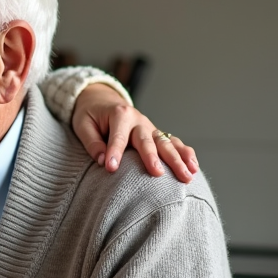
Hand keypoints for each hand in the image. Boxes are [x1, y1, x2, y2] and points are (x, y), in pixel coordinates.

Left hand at [72, 84, 198, 182]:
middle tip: (157, 174)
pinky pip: (174, 144)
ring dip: (177, 159)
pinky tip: (194, 168)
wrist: (102, 102)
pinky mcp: (156, 135)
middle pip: (147, 140)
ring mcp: (150, 127)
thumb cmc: (91, 115)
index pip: (118, 136)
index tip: (111, 169)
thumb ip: (91, 142)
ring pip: (166, 143)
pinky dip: (185, 155)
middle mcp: (138, 120)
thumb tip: (102, 160)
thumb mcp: (83, 125)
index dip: (114, 152)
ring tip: (187, 175)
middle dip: (152, 157)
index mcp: (119, 114)